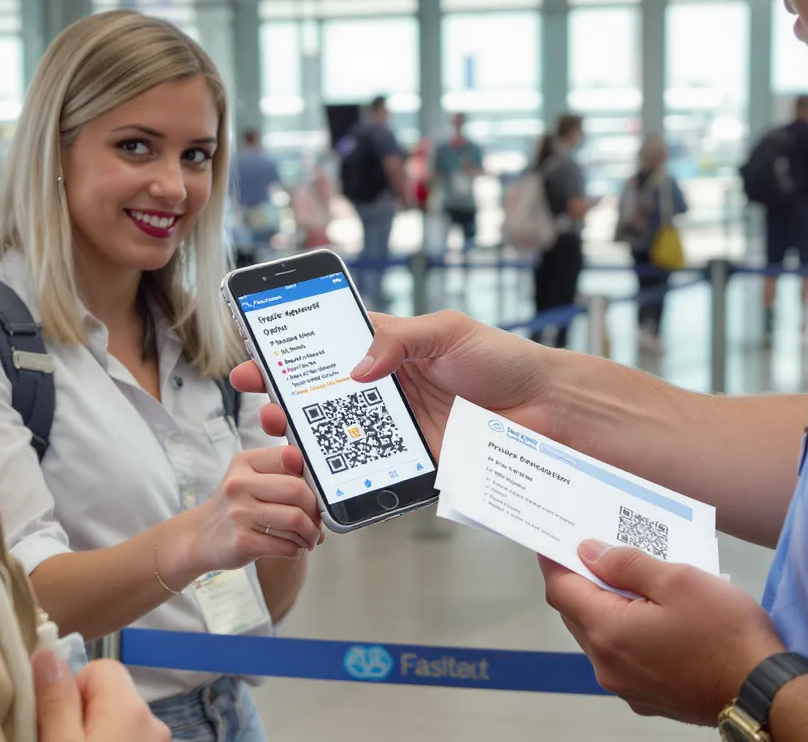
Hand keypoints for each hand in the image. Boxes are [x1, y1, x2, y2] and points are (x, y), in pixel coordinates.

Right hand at [34, 649, 168, 741]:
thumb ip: (56, 702)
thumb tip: (48, 653)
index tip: (55, 722)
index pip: (100, 668)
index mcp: (131, 709)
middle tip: (60, 740)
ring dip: (94, 731)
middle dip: (82, 712)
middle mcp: (153, 721)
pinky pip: (126, 738)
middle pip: (108, 694)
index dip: (71, 691)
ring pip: (115, 720)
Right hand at [180, 445, 323, 575]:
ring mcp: (239, 513)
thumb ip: (282, 476)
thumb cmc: (234, 507)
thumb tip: (325, 492)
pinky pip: (286, 546)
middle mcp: (239, 484)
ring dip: (311, 534)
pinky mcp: (242, 541)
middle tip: (317, 522)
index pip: (291, 458)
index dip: (312, 477)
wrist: (198, 537)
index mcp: (245, 462)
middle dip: (316, 510)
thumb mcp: (248, 479)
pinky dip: (298, 550)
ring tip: (310, 538)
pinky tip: (295, 548)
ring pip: (296, 519)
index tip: (317, 492)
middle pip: (298, 490)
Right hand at [231, 311, 563, 459]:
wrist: (549, 409)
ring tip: (287, 440)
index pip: (331, 346)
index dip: (294, 351)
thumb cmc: (505, 359)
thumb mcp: (447, 332)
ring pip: (345, 435)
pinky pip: (377, 469)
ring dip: (313, 439)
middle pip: (328, 396)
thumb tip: (356, 365)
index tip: (258, 357)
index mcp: (393, 349)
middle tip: (265, 404)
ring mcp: (402, 427)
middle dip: (290, 399)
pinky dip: (351, 475)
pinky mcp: (417, 461)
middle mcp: (390, 388)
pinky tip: (329, 475)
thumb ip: (398, 340)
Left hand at [540, 541, 784, 725]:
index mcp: (608, 632)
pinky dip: (627, 632)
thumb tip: (589, 552)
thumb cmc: (727, 635)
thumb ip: (626, 564)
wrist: (764, 694)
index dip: (553, 560)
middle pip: (576, 613)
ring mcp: (626, 685)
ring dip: (606, 607)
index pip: (560, 589)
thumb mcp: (679, 580)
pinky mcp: (648, 697)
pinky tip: (652, 616)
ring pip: (600, 636)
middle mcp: (607, 664)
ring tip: (632, 580)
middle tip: (597, 550)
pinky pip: (623, 657)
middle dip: (582, 581)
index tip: (552, 539)